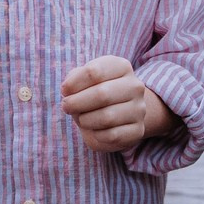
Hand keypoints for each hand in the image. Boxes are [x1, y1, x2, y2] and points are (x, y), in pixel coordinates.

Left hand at [61, 55, 175, 152]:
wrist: (118, 115)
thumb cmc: (94, 93)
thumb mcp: (84, 80)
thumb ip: (74, 79)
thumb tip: (68, 90)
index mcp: (122, 67)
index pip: (94, 72)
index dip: (74, 83)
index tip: (64, 90)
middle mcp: (135, 86)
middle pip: (102, 94)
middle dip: (76, 102)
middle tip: (66, 106)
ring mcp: (139, 109)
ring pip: (107, 117)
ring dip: (85, 120)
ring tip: (81, 119)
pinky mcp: (138, 130)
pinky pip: (112, 135)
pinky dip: (97, 135)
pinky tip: (95, 130)